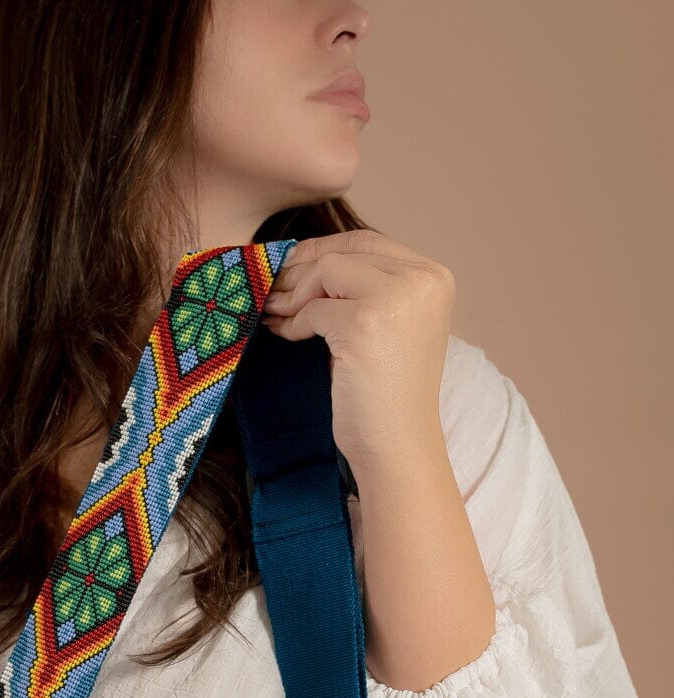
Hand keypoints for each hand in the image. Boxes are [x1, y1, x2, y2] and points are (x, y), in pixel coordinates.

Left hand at [260, 230, 455, 470]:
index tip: (291, 267)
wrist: (397, 447)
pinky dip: (294, 323)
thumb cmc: (387, 396)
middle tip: (271, 287)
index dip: (323, 251)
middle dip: (302, 269)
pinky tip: (284, 334)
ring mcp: (396, 299)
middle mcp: (421, 281)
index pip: (368, 242)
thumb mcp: (386, 328)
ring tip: (276, 315)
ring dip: (294, 295)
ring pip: (326, 271)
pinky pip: (313, 309)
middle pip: (345, 251)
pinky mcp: (365, 323)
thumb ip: (362, 291)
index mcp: (434, 278)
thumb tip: (303, 263)